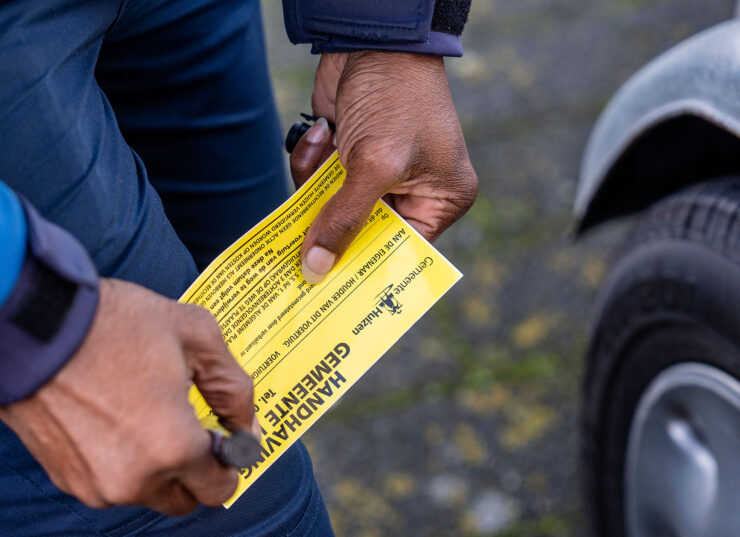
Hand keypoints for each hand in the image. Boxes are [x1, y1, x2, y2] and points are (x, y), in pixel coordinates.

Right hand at [0, 279, 253, 514]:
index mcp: (173, 448)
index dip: (227, 462)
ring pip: (142, 491)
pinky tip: (105, 416)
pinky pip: (105, 482)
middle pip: (181, 498)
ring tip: (136, 410)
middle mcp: (134, 480)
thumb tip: (246, 425)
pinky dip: (113, 460)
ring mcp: (94, 484)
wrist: (28, 323)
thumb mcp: (195, 335)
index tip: (217, 435)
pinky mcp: (63, 477)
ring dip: (150, 465)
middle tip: (180, 422)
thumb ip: (233, 387)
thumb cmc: (113, 323)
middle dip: (190, 469)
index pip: (219, 489)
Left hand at [295, 51, 477, 283]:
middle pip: (361, 236)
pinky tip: (319, 135)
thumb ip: (345, 220)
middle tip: (300, 252)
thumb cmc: (395, 97)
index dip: (366, 270)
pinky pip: (317, 184)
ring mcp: (375, 176)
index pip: (401, 253)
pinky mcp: (346, 159)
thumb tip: (316, 271)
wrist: (371, 37)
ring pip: (331, 212)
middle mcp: (411, 192)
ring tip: (322, 154)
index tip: (331, 294)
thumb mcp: (374, 165)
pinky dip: (309, 164)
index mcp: (439, 200)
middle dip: (331, 232)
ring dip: (315, 188)